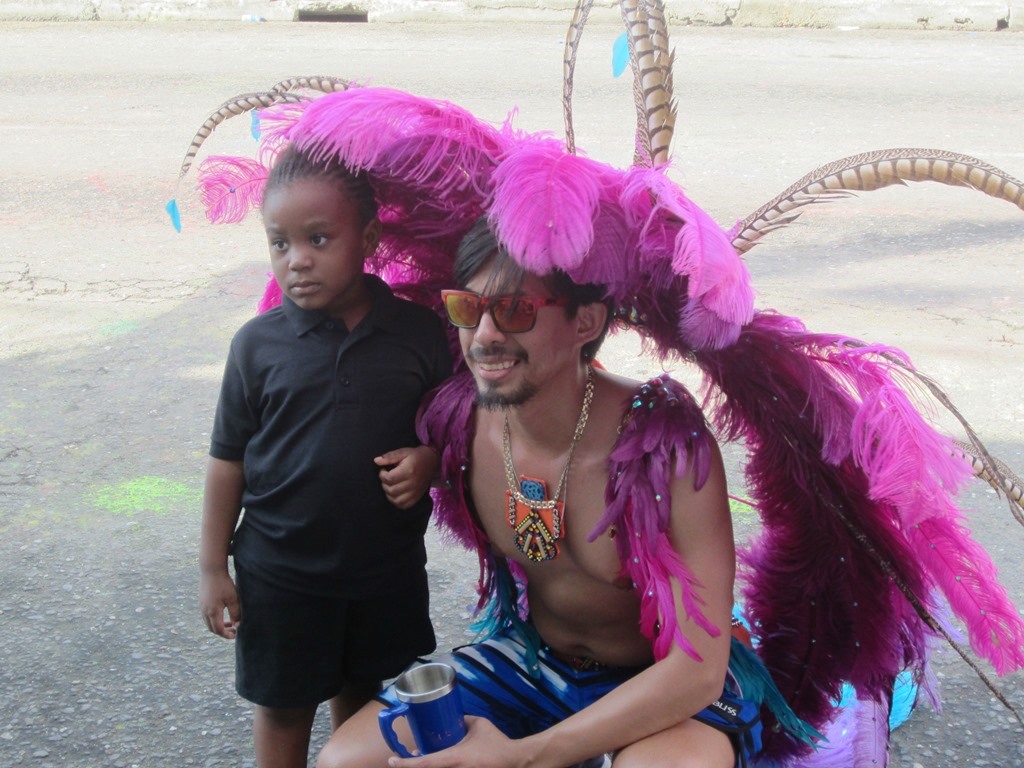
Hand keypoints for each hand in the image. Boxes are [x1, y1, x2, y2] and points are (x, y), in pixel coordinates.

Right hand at [199, 569, 240, 638]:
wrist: (211, 570)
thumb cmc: (224, 584)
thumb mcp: (233, 599)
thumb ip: (235, 613)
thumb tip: (237, 625)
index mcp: (213, 612)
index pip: (218, 630)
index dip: (226, 635)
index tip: (235, 635)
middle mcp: (205, 611)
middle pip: (212, 628)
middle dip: (222, 632)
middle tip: (233, 630)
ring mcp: (201, 606)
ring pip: (208, 622)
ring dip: (218, 626)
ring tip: (229, 623)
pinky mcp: (201, 602)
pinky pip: (206, 616)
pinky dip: (214, 619)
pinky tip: (222, 614)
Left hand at [376, 446, 439, 509]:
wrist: (431, 461)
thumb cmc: (415, 456)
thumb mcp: (403, 452)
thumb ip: (389, 457)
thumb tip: (376, 461)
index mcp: (408, 471)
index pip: (389, 478)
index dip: (382, 475)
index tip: (383, 470)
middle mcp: (413, 483)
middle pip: (391, 490)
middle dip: (384, 484)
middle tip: (387, 478)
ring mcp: (416, 492)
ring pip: (397, 501)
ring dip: (389, 495)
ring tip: (390, 486)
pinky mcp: (417, 497)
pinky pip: (404, 505)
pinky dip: (397, 502)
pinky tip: (396, 494)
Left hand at [387, 717, 518, 767]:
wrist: (512, 761)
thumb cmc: (495, 742)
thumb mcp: (478, 724)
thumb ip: (463, 720)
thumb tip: (453, 715)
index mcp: (454, 758)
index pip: (424, 763)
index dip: (405, 763)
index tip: (392, 760)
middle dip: (412, 764)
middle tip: (404, 757)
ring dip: (425, 765)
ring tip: (416, 758)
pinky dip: (437, 766)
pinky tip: (435, 761)